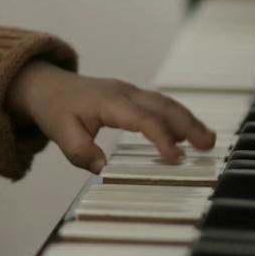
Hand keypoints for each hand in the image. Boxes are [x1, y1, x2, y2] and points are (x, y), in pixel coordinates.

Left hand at [5, 60, 215, 166]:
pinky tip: (189, 132)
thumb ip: (81, 152)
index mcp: (109, 101)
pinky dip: (178, 116)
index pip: (142, 119)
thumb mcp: (60, 134)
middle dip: (188, 125)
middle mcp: (125, 93)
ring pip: (166, 103)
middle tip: (208, 145)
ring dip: (189, 120)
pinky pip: (161, 104)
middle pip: (163, 106)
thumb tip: (103, 169)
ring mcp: (130, 92)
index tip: (174, 157)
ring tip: (208, 140)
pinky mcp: (133, 97)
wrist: (46, 86)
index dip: (160, 137)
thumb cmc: (54, 109)